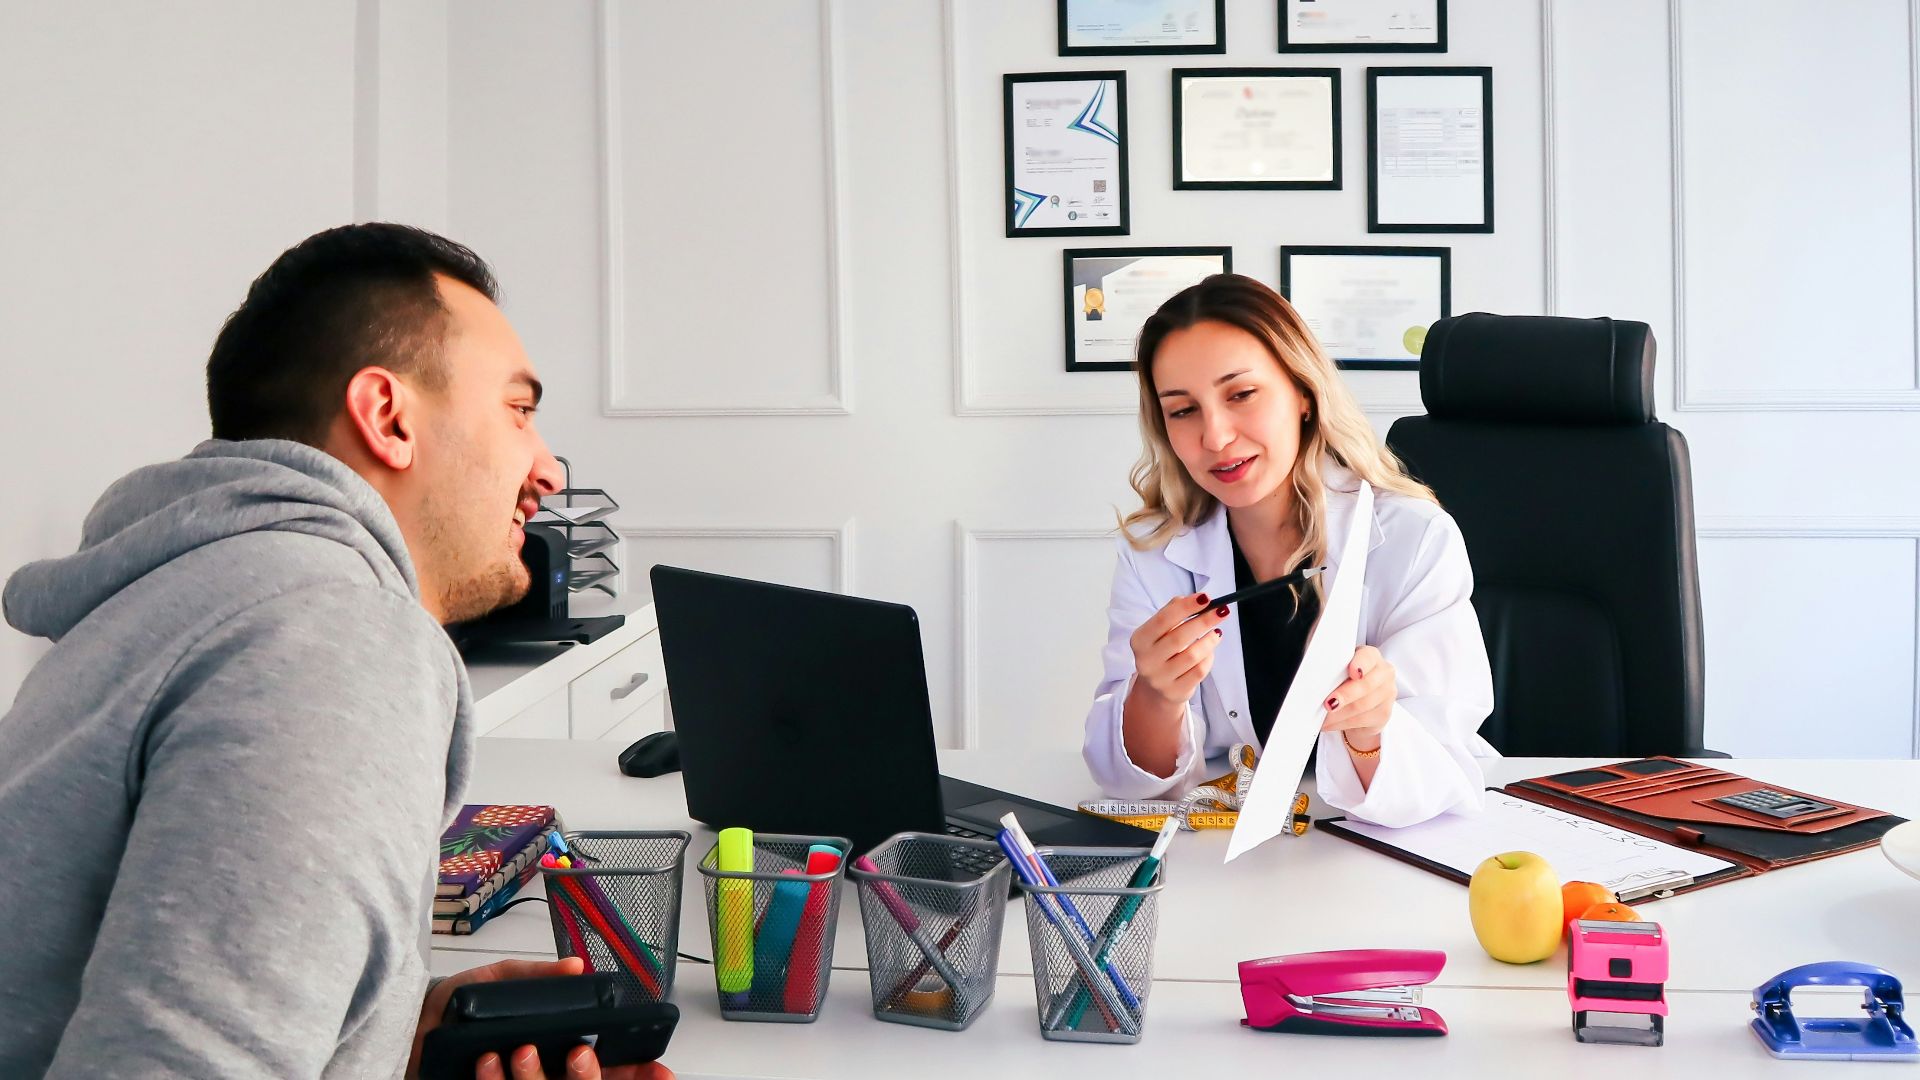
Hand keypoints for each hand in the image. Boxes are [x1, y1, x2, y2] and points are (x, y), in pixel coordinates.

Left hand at [409, 956, 674, 1079]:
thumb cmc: (441, 1012)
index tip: (660, 1070)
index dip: (634, 1071)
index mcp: (548, 1049)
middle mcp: (536, 1074)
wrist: (393, 1031)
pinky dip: (497, 1079)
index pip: (602, 1068)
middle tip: (582, 1055)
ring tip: (519, 1051)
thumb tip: (574, 968)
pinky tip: (488, 1061)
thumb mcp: (491, 983)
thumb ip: (531, 975)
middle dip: (593, 1077)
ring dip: (536, 1076)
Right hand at [1128, 592, 1229, 706]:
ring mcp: (1159, 678)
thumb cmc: (1161, 652)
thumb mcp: (1159, 632)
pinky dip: (1208, 659)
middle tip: (1221, 611)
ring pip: (1192, 655)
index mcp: (1140, 640)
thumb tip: (1194, 599)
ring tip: (1216, 633)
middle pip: (1179, 637)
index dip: (1185, 607)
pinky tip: (1209, 652)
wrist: (1155, 690)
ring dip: (1209, 641)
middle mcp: (1146, 660)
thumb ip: (1172, 612)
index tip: (1206, 598)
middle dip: (1204, 621)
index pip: (1163, 619)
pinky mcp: (1174, 692)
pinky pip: (1199, 671)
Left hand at [1320, 645, 1393, 748]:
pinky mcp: (1384, 713)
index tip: (1352, 672)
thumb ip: (1331, 668)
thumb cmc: (1344, 679)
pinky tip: (1329, 724)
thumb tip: (1312, 673)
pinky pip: (1362, 720)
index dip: (1360, 664)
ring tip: (1322, 718)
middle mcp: (1383, 673)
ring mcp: (1387, 693)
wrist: (1360, 700)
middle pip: (1366, 685)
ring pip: (1363, 706)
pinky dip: (1341, 723)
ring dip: (1339, 714)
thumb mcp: (1338, 669)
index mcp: (1370, 656)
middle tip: (1328, 704)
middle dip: (1345, 695)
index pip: (1368, 657)